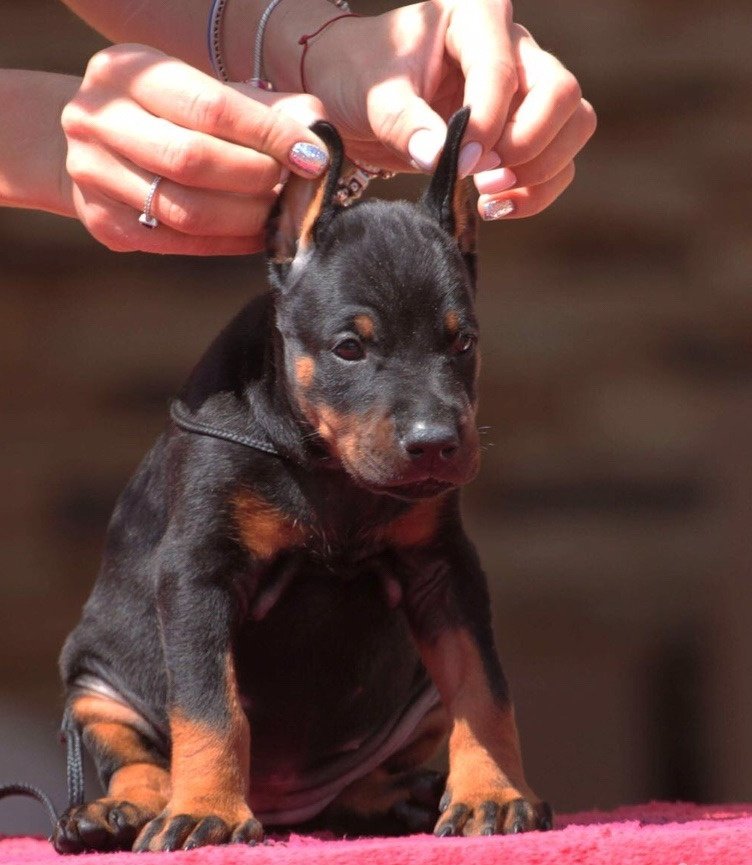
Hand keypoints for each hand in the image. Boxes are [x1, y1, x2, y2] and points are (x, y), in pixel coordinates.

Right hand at [61, 44, 328, 254]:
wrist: (99, 144)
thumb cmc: (168, 115)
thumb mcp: (206, 92)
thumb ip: (262, 107)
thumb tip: (315, 127)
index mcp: (126, 71)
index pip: (210, 107)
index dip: (269, 136)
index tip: (311, 156)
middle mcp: (96, 118)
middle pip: (193, 161)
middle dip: (256, 179)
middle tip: (290, 187)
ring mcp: (92, 174)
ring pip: (186, 210)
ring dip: (246, 218)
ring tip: (277, 212)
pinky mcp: (103, 223)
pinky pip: (179, 243)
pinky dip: (227, 243)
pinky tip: (255, 234)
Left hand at [301, 0, 595, 218]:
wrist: (352, 93)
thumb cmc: (360, 78)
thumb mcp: (374, 95)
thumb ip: (406, 123)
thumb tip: (441, 157)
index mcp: (476, 16)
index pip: (501, 72)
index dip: (486, 125)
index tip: (458, 162)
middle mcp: (513, 45)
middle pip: (561, 93)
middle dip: (526, 145)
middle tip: (481, 174)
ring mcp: (525, 86)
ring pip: (574, 125)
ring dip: (540, 170)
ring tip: (487, 192)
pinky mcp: (523, 126)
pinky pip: (559, 160)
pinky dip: (536, 191)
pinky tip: (494, 205)